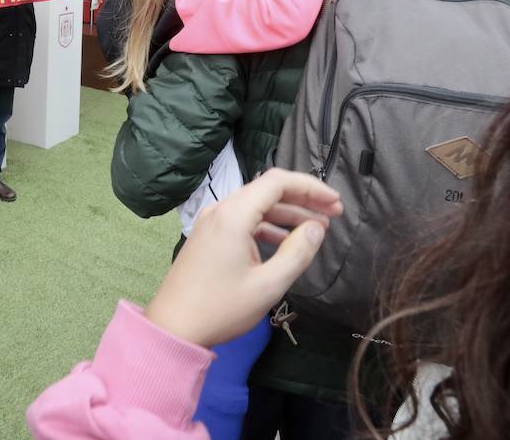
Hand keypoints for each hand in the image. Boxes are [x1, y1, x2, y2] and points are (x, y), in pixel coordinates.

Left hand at [144, 169, 342, 347]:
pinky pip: (243, 221)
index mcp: (233, 215)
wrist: (173, 327)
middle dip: (303, 200)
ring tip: (316, 229)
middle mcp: (220, 210)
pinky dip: (267, 226)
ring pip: (255, 206)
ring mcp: (211, 222)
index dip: (310, 187)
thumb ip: (297, 253)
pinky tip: (286, 242)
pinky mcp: (208, 236)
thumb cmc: (221, 308)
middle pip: (267, 191)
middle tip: (334, 214)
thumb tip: (317, 228)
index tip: (336, 202)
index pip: (277, 182)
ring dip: (287, 214)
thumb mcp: (268, 285)